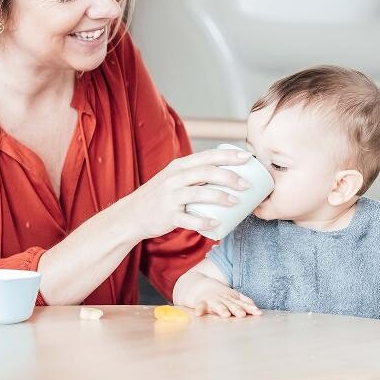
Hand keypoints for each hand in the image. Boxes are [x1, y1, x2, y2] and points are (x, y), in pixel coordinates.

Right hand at [121, 147, 251, 239]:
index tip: (247, 157)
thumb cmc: (160, 196)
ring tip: (236, 202)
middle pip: (206, 172)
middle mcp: (174, 178)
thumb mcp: (174, 178)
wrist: (132, 214)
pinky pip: (188, 219)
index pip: (207, 156)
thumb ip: (195, 174)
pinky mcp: (167, 215)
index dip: (228, 156)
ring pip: (199, 193)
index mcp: (179, 166)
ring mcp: (170, 197)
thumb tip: (226, 174)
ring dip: (220, 197)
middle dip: (229, 177)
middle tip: (246, 185)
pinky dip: (203, 221)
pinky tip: (216, 223)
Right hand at [194, 285, 261, 317]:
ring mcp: (212, 300)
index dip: (250, 308)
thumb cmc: (221, 295)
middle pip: (231, 305)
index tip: (257, 313)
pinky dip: (199, 309)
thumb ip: (245, 302)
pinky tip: (198, 314)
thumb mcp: (234, 296)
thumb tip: (257, 309)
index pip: (243, 304)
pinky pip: (200, 306)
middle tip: (242, 314)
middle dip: (236, 309)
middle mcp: (223, 299)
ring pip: (217, 305)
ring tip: (225, 314)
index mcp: (232, 299)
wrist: (202, 286)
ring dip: (221, 309)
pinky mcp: (201, 302)